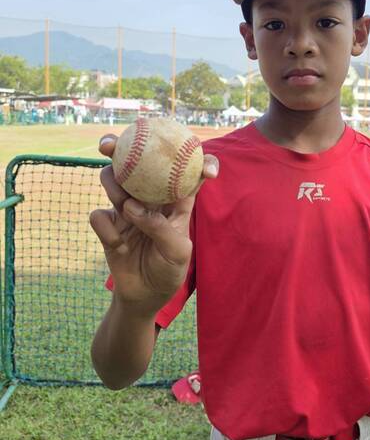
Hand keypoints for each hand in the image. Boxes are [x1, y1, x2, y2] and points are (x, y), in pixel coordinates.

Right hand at [89, 133, 218, 309]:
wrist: (143, 295)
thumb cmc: (168, 271)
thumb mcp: (176, 252)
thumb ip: (159, 228)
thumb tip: (132, 207)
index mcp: (176, 201)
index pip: (188, 172)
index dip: (198, 158)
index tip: (200, 153)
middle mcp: (151, 197)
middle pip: (139, 163)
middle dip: (124, 147)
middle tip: (111, 144)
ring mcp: (127, 207)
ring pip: (112, 180)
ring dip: (113, 187)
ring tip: (124, 204)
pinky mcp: (109, 223)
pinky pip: (99, 214)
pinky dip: (107, 229)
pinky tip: (119, 244)